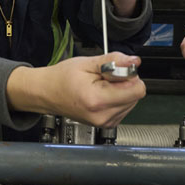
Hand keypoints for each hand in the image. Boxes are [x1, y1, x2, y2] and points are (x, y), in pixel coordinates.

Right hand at [7, 52, 145, 126]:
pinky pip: (124, 107)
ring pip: (132, 101)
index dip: (129, 75)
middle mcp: (104, 116)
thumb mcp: (88, 62)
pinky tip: (101, 93)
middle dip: (125, 82)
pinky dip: (117, 98)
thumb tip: (135, 61)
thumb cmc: (62, 78)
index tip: (116, 70)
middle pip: (136, 95)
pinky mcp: (107, 124)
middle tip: (104, 77)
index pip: (137, 90)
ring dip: (121, 90)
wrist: (47, 93)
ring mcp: (105, 123)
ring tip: (100, 85)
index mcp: (98, 101)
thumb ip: (115, 60)